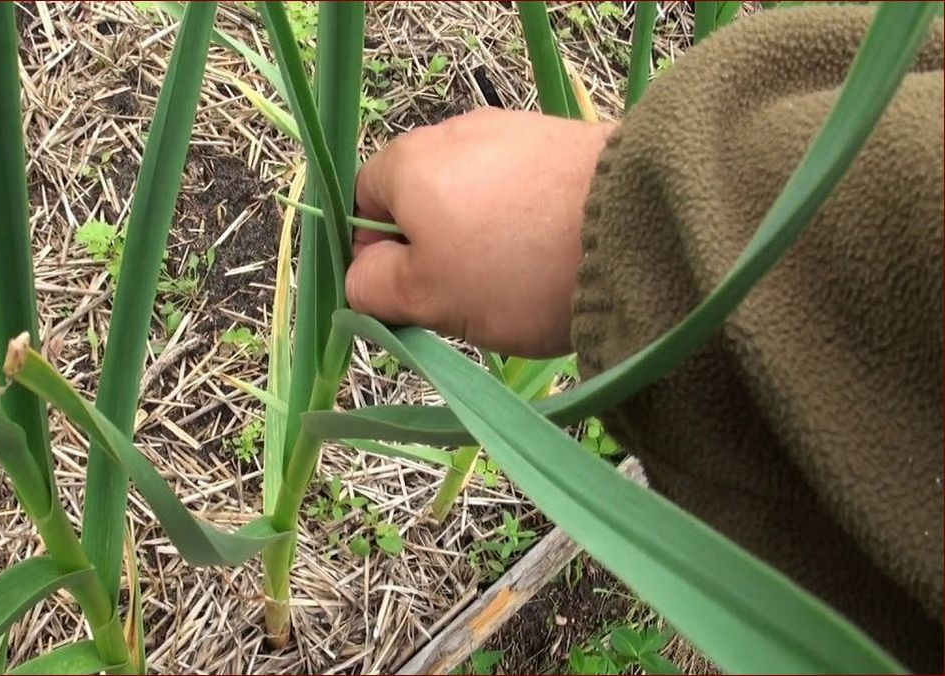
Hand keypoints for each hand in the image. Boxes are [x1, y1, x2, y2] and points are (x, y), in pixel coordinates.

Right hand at [347, 108, 615, 356]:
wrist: (637, 227)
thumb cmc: (516, 268)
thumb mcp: (427, 297)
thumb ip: (374, 288)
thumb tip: (359, 276)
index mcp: (407, 161)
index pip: (363, 205)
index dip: (377, 256)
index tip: (409, 297)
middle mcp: (454, 131)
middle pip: (421, 202)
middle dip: (435, 252)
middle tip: (467, 299)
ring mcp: (512, 130)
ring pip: (474, 199)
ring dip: (484, 242)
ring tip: (521, 282)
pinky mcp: (562, 141)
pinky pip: (523, 191)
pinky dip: (528, 225)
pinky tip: (555, 256)